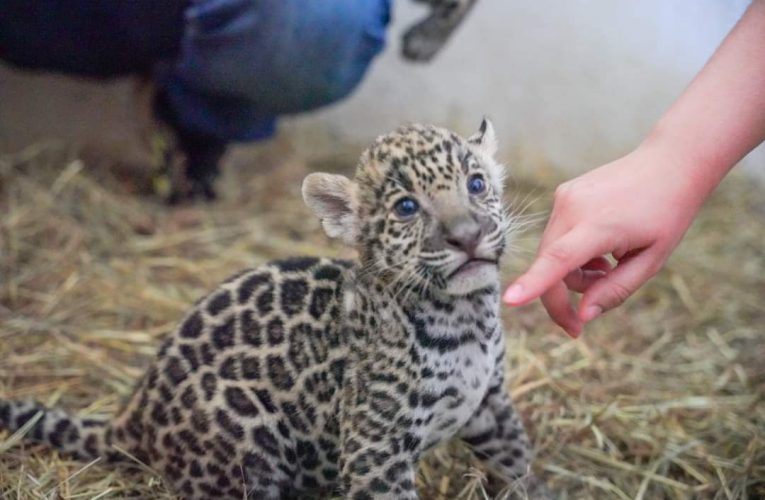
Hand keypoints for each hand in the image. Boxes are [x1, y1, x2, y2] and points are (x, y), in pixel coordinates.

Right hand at [503, 141, 708, 336]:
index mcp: (601, 224)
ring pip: (551, 254)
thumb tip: (583, 315)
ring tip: (607, 266)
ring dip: (572, 273)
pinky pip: (556, 237)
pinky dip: (572, 253)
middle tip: (581, 322)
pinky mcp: (562, 195)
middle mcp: (573, 207)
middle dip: (564, 296)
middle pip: (550, 265)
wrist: (669, 163)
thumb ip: (615, 290)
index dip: (534, 282)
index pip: (559, 258)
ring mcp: (564, 198)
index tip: (510, 300)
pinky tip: (600, 248)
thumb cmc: (667, 213)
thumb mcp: (652, 261)